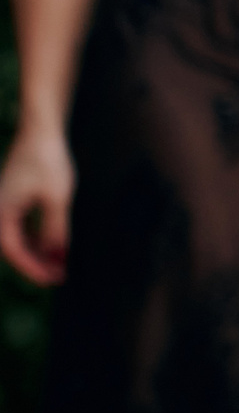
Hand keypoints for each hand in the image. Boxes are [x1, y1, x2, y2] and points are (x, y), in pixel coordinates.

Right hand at [0, 128, 71, 285]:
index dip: (33, 268)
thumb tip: (57, 259)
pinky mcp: (14, 199)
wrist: (41, 132)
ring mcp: (5, 204)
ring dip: (36, 253)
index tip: (52, 280)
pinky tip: (54, 249)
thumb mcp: (57, 200)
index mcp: (2, 211)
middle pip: (12, 247)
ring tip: (58, 268)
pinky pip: (21, 227)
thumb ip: (56, 230)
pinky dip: (36, 239)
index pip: (13, 250)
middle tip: (58, 278)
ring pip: (17, 238)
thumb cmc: (48, 162)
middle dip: (34, 265)